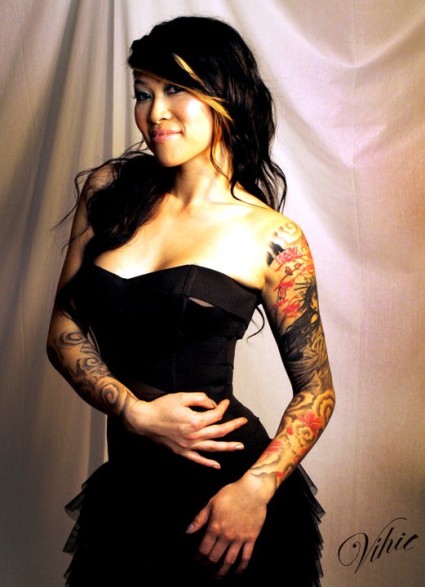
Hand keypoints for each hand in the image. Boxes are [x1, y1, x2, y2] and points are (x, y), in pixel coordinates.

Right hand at [124, 392, 247, 467]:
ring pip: (212, 447)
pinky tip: (217, 465)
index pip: (216, 415)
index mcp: (195, 421)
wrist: (144, 420)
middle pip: (219, 432)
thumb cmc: (162, 407)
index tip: (225, 402)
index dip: (223, 408)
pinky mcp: (181, 452)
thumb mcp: (182, 396)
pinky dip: (208, 463)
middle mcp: (194, 436)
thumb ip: (200, 399)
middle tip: (244, 422)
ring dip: (228, 447)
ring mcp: (188, 446)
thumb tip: (212, 405)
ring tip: (240, 446)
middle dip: (233, 426)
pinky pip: (198, 459)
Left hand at [186, 475, 267, 576]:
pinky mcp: (251, 539)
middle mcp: (226, 536)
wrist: (252, 491)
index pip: (204, 549)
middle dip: (208, 565)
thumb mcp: (212, 503)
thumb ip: (200, 519)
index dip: (199, 557)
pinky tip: (238, 572)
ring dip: (222, 571)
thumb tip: (188, 531)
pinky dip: (241, 567)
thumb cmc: (231, 494)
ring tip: (218, 576)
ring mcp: (239, 539)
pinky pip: (246, 557)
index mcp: (215, 527)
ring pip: (229, 561)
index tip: (196, 561)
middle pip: (215, 557)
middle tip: (205, 569)